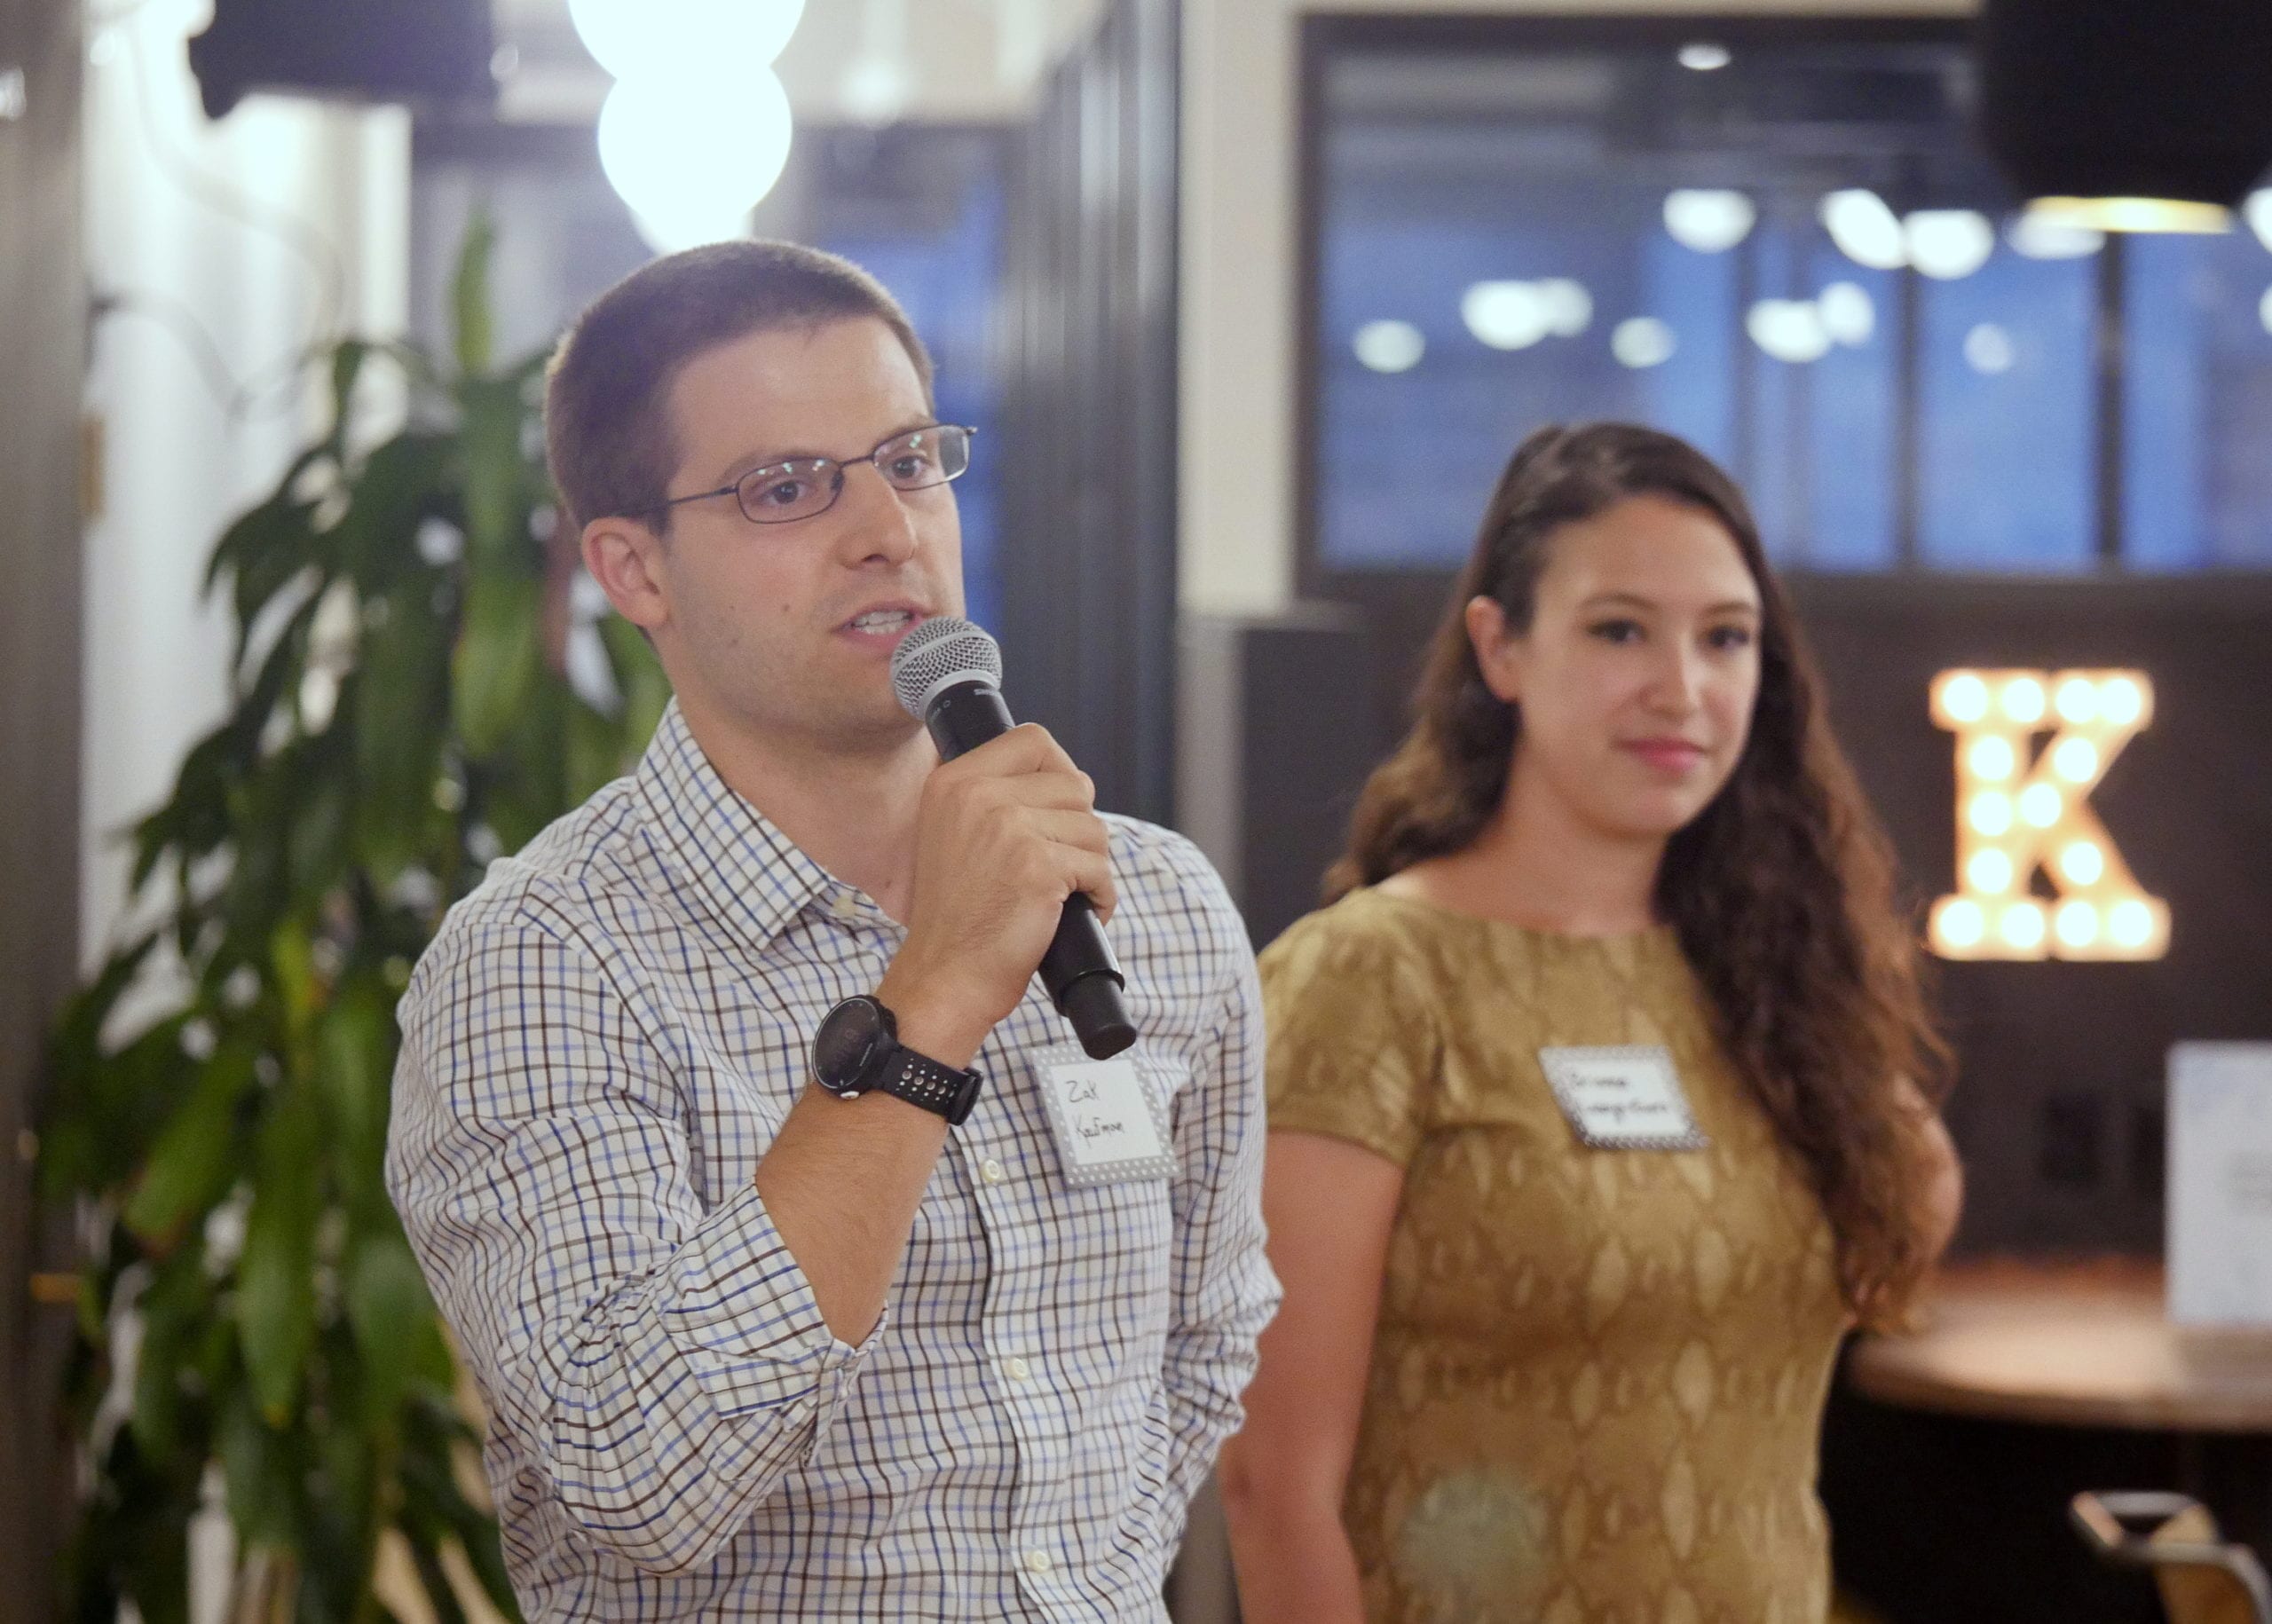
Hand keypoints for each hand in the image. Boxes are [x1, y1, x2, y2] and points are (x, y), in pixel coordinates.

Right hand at [879, 724, 1114, 1065]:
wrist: (944, 976)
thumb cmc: (958, 916)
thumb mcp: (955, 835)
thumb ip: (995, 799)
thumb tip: (1073, 782)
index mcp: (954, 781)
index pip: (1034, 740)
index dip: (1060, 773)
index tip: (1058, 813)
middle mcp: (978, 795)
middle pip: (1074, 786)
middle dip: (1079, 830)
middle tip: (1058, 867)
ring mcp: (1009, 828)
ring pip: (1094, 827)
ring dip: (1090, 866)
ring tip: (1059, 896)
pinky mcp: (1038, 867)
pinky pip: (1100, 868)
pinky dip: (1100, 896)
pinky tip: (1072, 914)